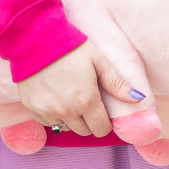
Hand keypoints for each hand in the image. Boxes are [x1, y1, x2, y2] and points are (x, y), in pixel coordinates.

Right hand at [19, 43, 137, 138]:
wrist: (34, 38)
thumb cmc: (69, 47)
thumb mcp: (98, 60)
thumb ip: (117, 83)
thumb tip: (138, 99)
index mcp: (86, 100)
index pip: (101, 129)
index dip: (104, 122)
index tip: (102, 111)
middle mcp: (66, 110)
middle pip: (84, 131)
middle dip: (89, 120)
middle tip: (85, 101)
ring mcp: (47, 111)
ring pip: (65, 128)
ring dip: (70, 118)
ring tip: (69, 97)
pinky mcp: (31, 108)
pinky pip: (47, 122)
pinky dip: (53, 115)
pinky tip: (54, 97)